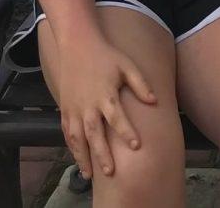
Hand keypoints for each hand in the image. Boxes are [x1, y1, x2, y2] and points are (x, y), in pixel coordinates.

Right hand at [56, 38, 156, 179]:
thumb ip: (140, 84)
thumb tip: (154, 101)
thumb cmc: (106, 55)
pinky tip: (78, 157)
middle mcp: (88, 104)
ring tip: (89, 174)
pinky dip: (71, 146)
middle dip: (102, 154)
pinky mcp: (65, 108)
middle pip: (95, 134)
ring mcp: (74, 108)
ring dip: (82, 156)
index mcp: (105, 94)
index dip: (126, 132)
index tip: (136, 146)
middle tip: (110, 171)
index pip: (117, 118)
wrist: (78, 45)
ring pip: (77, 137)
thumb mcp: (127, 65)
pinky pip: (67, 131)